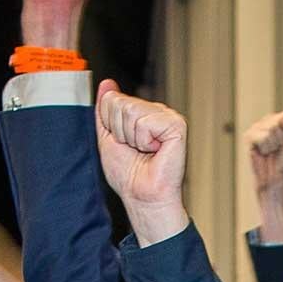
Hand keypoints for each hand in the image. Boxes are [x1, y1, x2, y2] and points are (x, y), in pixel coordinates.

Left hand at [96, 82, 189, 243]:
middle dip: (119, 131)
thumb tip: (107, 84)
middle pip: (120, 102)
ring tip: (145, 151)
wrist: (142, 197)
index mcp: (142, 113)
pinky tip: (155, 151)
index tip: (124, 144)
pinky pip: (146, 121)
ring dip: (131, 137)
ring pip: (131, 110)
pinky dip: (144, 140)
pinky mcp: (177, 126)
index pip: (112, 99)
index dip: (110, 125)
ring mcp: (168, 117)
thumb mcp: (108, 137)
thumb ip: (105, 110)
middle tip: (135, 149)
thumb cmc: (129, 175)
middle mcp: (156, 112)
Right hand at [244, 108, 282, 197]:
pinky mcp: (249, 135)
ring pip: (271, 128)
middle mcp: (271, 120)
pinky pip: (262, 136)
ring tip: (272, 152)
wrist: (276, 180)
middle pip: (281, 119)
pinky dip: (266, 147)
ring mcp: (259, 127)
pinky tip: (264, 153)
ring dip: (275, 144)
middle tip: (281, 148)